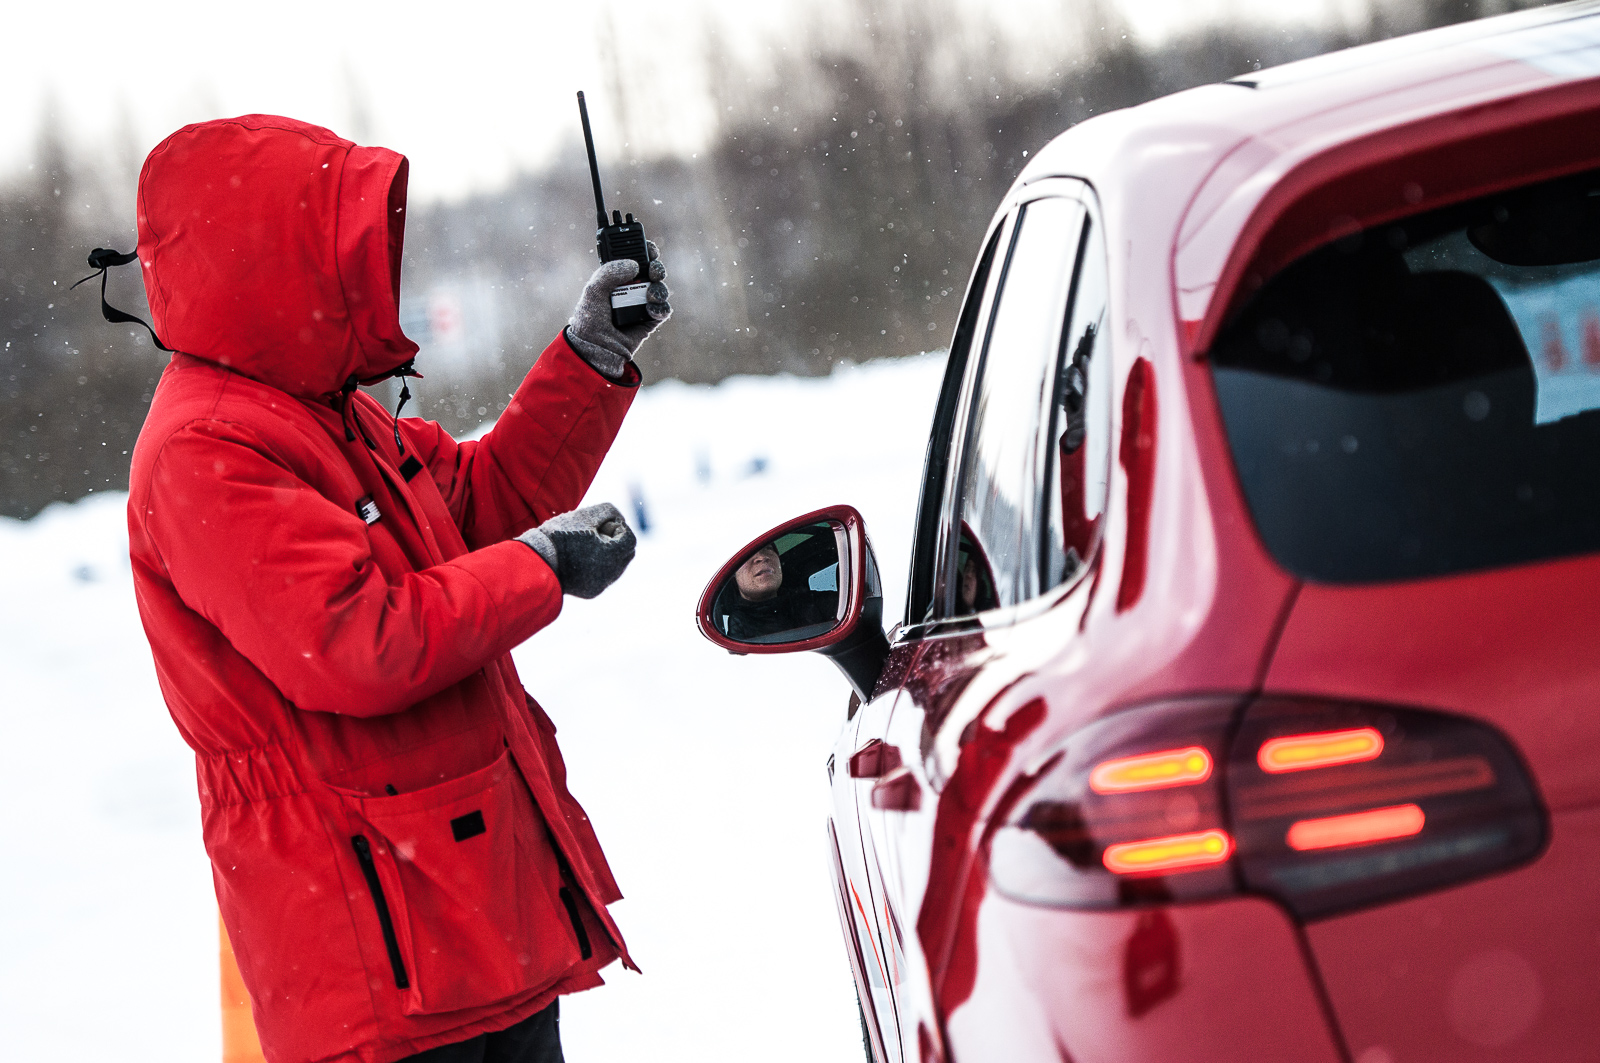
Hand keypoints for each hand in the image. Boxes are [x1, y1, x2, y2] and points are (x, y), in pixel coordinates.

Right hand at [517, 503, 636, 598]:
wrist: (535, 562)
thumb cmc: (559, 536)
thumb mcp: (585, 515)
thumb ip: (608, 511)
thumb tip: (618, 517)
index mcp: (612, 555)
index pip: (629, 539)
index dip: (617, 527)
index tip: (599, 525)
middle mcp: (610, 574)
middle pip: (625, 554)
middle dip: (615, 540)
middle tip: (594, 534)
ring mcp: (601, 585)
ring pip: (615, 567)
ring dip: (607, 554)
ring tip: (585, 546)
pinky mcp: (591, 592)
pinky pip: (602, 577)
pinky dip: (597, 567)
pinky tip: (579, 559)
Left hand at [565, 240, 670, 378]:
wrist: (595, 348)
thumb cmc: (590, 319)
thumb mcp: (593, 290)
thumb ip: (610, 272)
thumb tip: (635, 266)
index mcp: (617, 277)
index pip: (635, 258)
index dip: (645, 251)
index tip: (648, 249)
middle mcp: (631, 288)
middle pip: (653, 270)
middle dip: (657, 267)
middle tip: (652, 271)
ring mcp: (641, 304)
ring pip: (660, 289)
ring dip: (659, 288)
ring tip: (649, 295)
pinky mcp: (649, 321)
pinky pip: (663, 310)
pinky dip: (660, 308)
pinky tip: (650, 309)